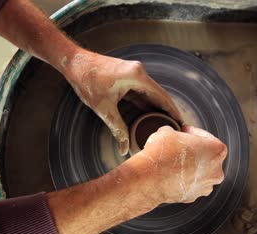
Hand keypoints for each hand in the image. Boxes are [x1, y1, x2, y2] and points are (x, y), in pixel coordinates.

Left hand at [62, 51, 181, 154]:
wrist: (74, 62)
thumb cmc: (87, 81)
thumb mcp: (104, 108)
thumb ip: (117, 128)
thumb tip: (123, 148)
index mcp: (138, 76)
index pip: (162, 97)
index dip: (173, 111)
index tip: (182, 124)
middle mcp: (140, 72)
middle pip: (159, 95)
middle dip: (167, 112)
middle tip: (176, 128)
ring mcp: (134, 73)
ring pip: (150, 94)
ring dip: (157, 108)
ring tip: (165, 125)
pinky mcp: (128, 76)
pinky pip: (142, 92)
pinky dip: (146, 104)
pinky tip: (150, 116)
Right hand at [134, 125, 226, 203]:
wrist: (149, 178)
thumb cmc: (162, 153)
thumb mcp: (167, 131)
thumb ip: (176, 132)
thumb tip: (171, 135)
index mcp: (217, 150)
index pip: (206, 137)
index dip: (192, 133)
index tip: (182, 132)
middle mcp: (216, 171)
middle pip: (206, 157)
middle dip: (193, 152)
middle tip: (178, 147)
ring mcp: (206, 186)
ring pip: (199, 173)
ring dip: (189, 167)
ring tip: (172, 161)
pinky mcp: (193, 197)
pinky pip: (189, 185)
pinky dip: (182, 179)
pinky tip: (169, 174)